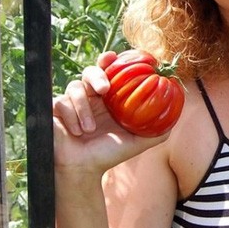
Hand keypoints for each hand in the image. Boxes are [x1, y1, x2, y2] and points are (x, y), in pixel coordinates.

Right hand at [52, 52, 168, 173]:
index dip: (111, 61)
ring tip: (89, 130)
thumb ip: (157, 131)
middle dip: (96, 75)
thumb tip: (175, 118)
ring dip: (82, 108)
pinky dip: (70, 117)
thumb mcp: (137, 142)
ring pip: (74, 87)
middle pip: (90, 70)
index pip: (109, 71)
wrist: (84, 170)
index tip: (114, 57)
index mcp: (108, 99)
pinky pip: (60, 102)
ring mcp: (70, 101)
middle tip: (103, 89)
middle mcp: (90, 96)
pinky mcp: (53, 109)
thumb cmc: (110, 154)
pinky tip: (76, 132)